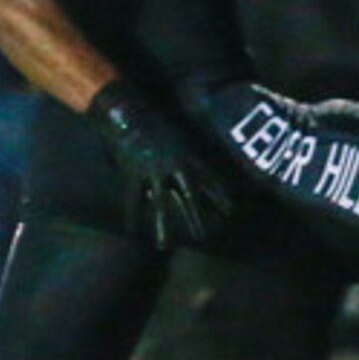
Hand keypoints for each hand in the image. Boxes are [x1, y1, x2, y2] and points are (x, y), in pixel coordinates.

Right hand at [83, 83, 234, 250]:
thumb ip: (183, 154)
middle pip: (189, 197)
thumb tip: (189, 167)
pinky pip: (133, 199)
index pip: (209, 180)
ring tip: (164, 245)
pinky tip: (132, 231)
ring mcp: (152, 173)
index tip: (230, 210)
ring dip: (163, 226)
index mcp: (187, 156)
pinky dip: (132, 215)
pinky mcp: (134, 175)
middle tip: (204, 235)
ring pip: (159, 204)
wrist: (128, 114)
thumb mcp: (177, 136)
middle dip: (197, 216)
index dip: (219, 196)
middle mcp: (173, 167)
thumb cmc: (153, 121)